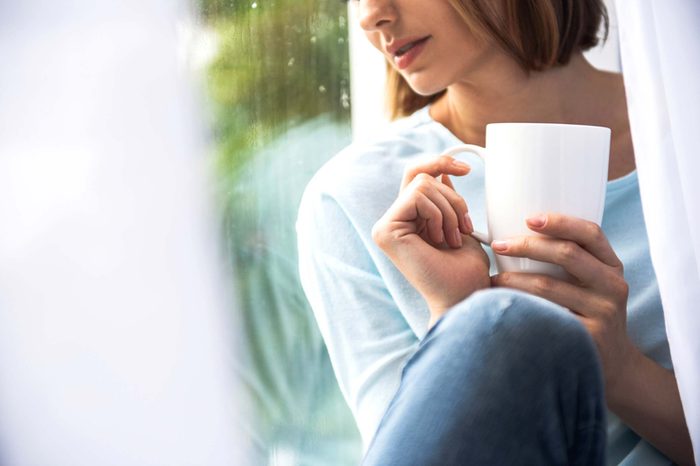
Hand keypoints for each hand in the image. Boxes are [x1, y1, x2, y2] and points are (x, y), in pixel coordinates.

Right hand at [372, 156, 489, 326]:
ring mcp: (385, 226)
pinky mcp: (385, 231)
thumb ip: (445, 198)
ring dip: (449, 209)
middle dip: (452, 195)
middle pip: (421, 175)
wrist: (463, 297)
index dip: (438, 162)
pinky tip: (439, 240)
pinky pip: (417, 196)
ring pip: (422, 184)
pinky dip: (437, 214)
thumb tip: (440, 171)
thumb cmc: (465, 271)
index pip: (415, 175)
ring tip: (453, 239)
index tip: (467, 168)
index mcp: (408, 219)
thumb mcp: (459, 224)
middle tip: (464, 226)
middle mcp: (393, 221)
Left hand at [489, 213, 637, 398]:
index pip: (590, 233)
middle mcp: (613, 286)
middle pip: (567, 255)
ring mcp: (603, 313)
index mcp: (612, 266)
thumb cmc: (588, 313)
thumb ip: (570, 261)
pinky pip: (544, 316)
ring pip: (548, 287)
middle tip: (498, 246)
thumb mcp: (592, 284)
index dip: (560, 222)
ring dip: (512, 280)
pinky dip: (520, 307)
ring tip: (492, 280)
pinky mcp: (587, 338)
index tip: (528, 218)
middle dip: (526, 246)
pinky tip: (503, 306)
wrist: (613, 364)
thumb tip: (517, 232)